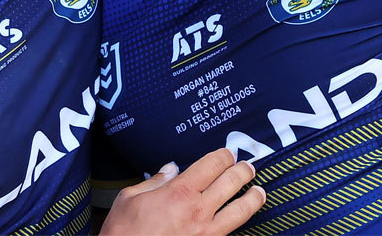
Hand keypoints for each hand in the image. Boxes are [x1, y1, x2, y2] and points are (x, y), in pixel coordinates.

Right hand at [99, 147, 265, 235]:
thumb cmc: (122, 233)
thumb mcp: (129, 199)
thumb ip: (155, 181)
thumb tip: (171, 169)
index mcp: (179, 192)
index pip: (214, 164)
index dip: (225, 155)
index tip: (228, 154)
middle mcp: (198, 211)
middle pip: (232, 182)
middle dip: (244, 171)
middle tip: (248, 167)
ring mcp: (206, 233)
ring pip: (242, 210)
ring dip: (253, 197)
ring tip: (259, 191)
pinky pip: (233, 235)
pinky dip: (243, 227)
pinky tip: (246, 223)